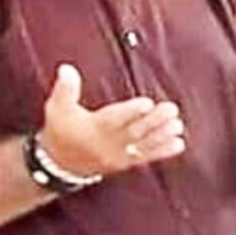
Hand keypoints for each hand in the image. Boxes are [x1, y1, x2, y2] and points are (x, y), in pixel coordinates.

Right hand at [37, 65, 185, 177]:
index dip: (131, 112)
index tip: (148, 103)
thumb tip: (67, 68)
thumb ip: (65, 89)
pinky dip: (162, 151)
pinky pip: (145, 157)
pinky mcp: (124, 162)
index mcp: (94, 127)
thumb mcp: (57, 108)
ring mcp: (118, 154)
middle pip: (134, 132)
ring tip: (178, 125)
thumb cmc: (60, 131)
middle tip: (172, 109)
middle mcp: (108, 143)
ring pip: (142, 145)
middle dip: (154, 121)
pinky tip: (178, 144)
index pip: (114, 119)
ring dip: (162, 136)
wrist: (58, 165)